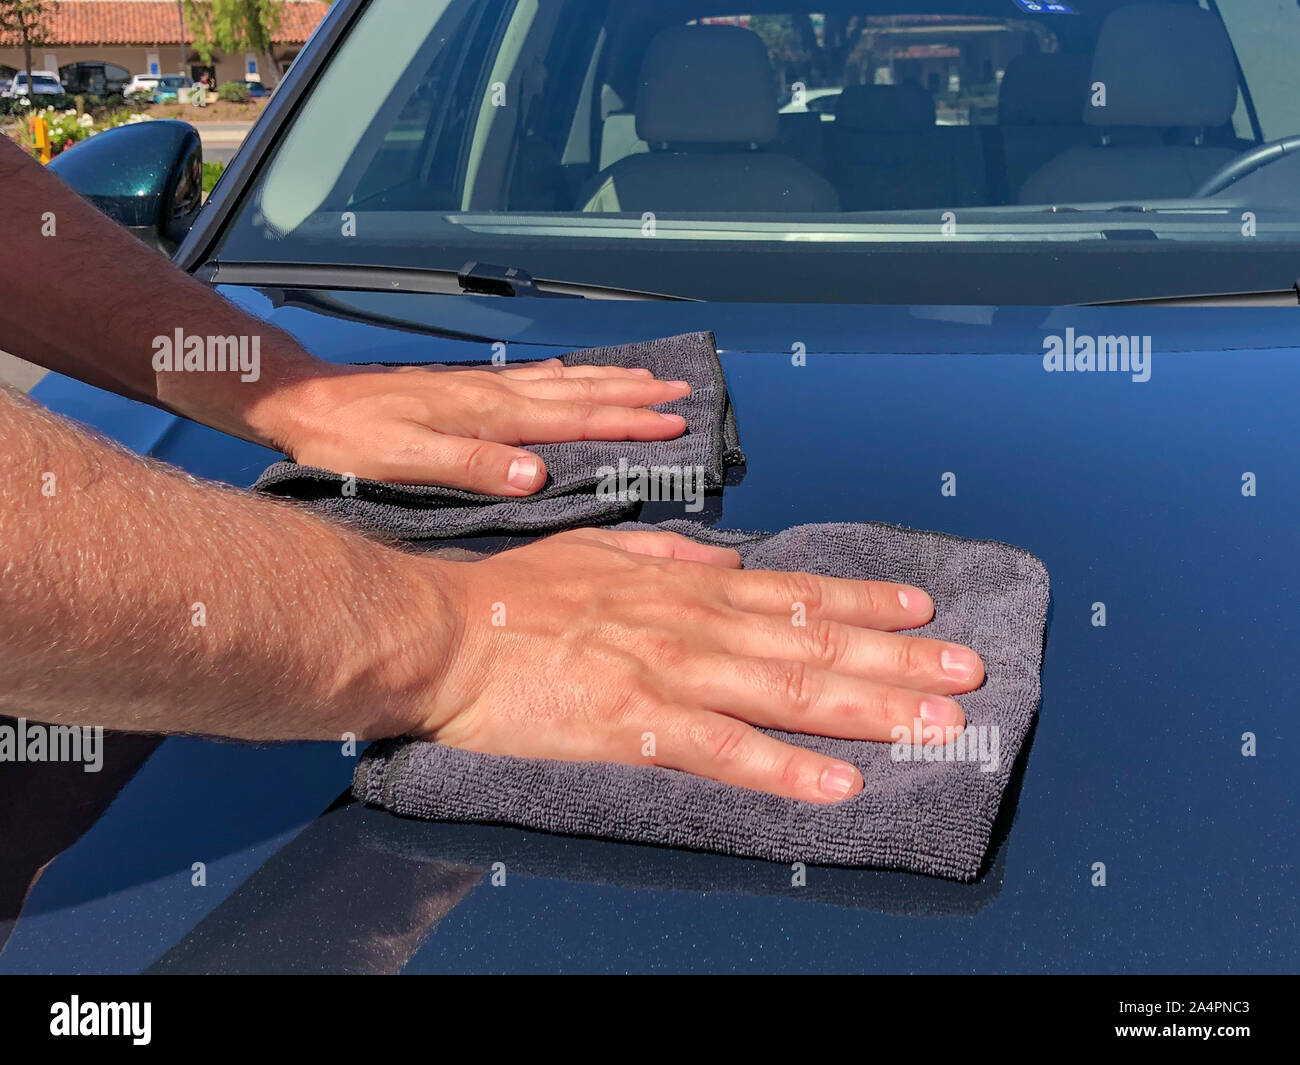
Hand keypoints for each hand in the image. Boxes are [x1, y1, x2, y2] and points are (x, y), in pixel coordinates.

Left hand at [264, 358, 691, 493]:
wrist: (308, 401)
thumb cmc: (351, 439)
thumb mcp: (404, 459)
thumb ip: (470, 465)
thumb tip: (536, 474)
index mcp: (490, 414)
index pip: (574, 416)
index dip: (627, 421)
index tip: (673, 422)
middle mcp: (495, 392)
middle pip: (580, 391)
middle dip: (634, 393)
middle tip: (682, 391)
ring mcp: (483, 386)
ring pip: (563, 380)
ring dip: (609, 380)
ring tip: (649, 376)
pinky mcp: (467, 388)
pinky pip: (535, 379)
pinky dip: (568, 376)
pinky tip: (575, 375)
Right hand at [414, 528, 985, 801]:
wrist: (446, 634)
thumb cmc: (517, 597)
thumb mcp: (602, 550)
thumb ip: (670, 555)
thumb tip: (726, 562)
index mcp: (683, 583)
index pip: (793, 592)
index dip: (863, 601)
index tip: (922, 608)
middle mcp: (692, 622)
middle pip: (811, 642)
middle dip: (897, 657)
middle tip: (967, 672)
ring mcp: (669, 673)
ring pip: (787, 692)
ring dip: (870, 708)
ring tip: (937, 724)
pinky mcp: (636, 725)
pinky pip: (725, 753)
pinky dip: (787, 770)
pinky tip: (839, 785)